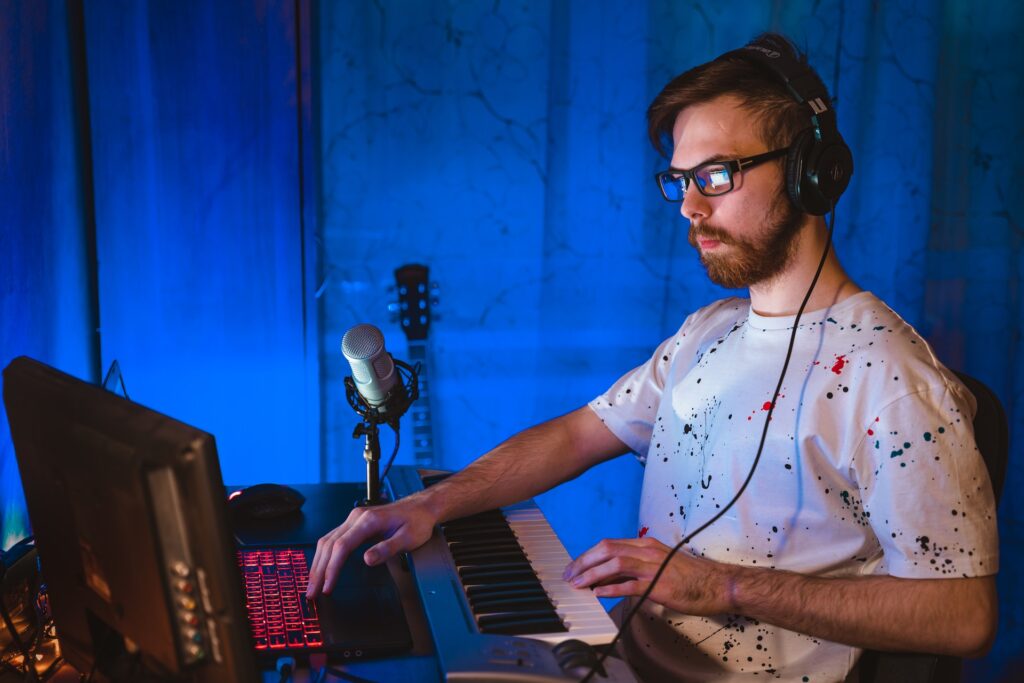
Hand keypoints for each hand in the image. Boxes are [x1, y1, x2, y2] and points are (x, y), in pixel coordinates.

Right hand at [306, 495, 436, 597]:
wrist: (420, 507)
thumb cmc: (416, 522)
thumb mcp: (408, 538)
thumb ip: (387, 549)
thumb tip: (366, 560)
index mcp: (368, 520)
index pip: (342, 546)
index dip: (332, 568)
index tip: (327, 586)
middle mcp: (356, 517)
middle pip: (329, 544)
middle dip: (318, 570)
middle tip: (311, 592)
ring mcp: (353, 519)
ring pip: (327, 541)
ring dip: (318, 564)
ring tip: (312, 585)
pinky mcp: (353, 524)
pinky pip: (332, 539)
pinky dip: (324, 556)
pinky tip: (321, 567)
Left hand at [562, 537, 733, 615]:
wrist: (716, 583)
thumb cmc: (689, 576)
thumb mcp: (659, 562)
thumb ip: (635, 566)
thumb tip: (610, 576)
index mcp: (645, 544)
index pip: (609, 544)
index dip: (588, 555)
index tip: (575, 565)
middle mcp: (646, 551)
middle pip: (606, 549)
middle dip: (584, 561)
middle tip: (570, 574)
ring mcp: (652, 567)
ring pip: (614, 564)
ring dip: (592, 573)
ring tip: (579, 584)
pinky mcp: (658, 584)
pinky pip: (630, 585)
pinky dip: (611, 588)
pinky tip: (599, 593)